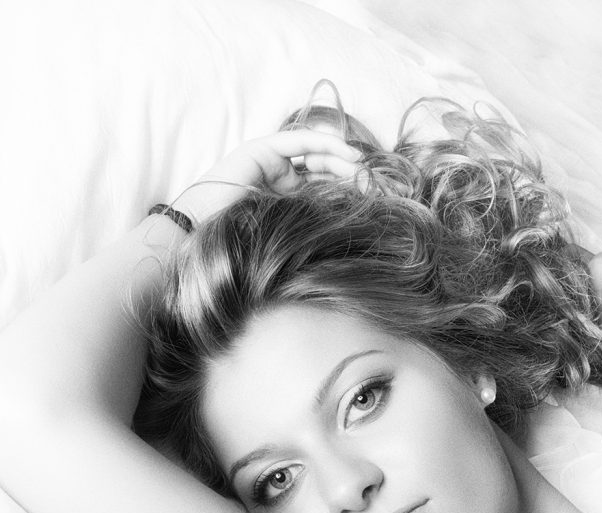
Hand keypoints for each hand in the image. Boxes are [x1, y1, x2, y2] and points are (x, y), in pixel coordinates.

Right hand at [174, 129, 360, 223]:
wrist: (195, 237)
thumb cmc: (234, 247)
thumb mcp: (285, 236)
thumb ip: (309, 226)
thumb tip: (347, 231)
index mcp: (283, 200)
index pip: (322, 188)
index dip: (347, 189)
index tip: (372, 198)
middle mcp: (277, 178)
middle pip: (322, 168)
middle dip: (349, 172)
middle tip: (372, 184)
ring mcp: (269, 162)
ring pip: (314, 153)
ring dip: (341, 157)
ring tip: (362, 168)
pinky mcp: (261, 150)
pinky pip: (300, 142)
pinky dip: (324, 143)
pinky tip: (346, 154)